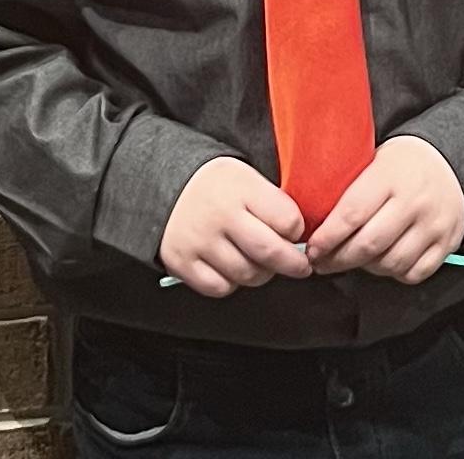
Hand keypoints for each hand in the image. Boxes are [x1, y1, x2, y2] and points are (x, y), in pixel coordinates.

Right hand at [159, 156, 313, 297]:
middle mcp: (220, 214)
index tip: (296, 232)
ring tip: (259, 261)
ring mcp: (199, 240)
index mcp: (241, 187)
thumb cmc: (215, 184)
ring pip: (247, 274)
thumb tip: (300, 239)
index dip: (297, 230)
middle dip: (293, 264)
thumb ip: (272, 203)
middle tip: (300, 266)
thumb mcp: (245, 177)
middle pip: (270, 252)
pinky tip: (231, 266)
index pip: (288, 220)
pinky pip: (220, 287)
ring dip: (261, 273)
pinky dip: (231, 282)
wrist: (163, 183)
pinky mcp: (181, 262)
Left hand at [304, 136, 463, 284]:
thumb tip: (311, 220)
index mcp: (389, 174)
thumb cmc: (399, 164)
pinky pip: (413, 273)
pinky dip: (394, 273)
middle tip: (322, 262)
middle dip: (339, 259)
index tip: (312, 248)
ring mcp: (433, 223)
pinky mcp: (447, 242)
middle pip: (369, 245)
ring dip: (365, 268)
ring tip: (353, 259)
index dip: (327, 238)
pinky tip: (382, 261)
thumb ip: (348, 187)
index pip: (351, 214)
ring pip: (390, 264)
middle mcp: (414, 200)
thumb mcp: (372, 159)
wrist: (446, 162)